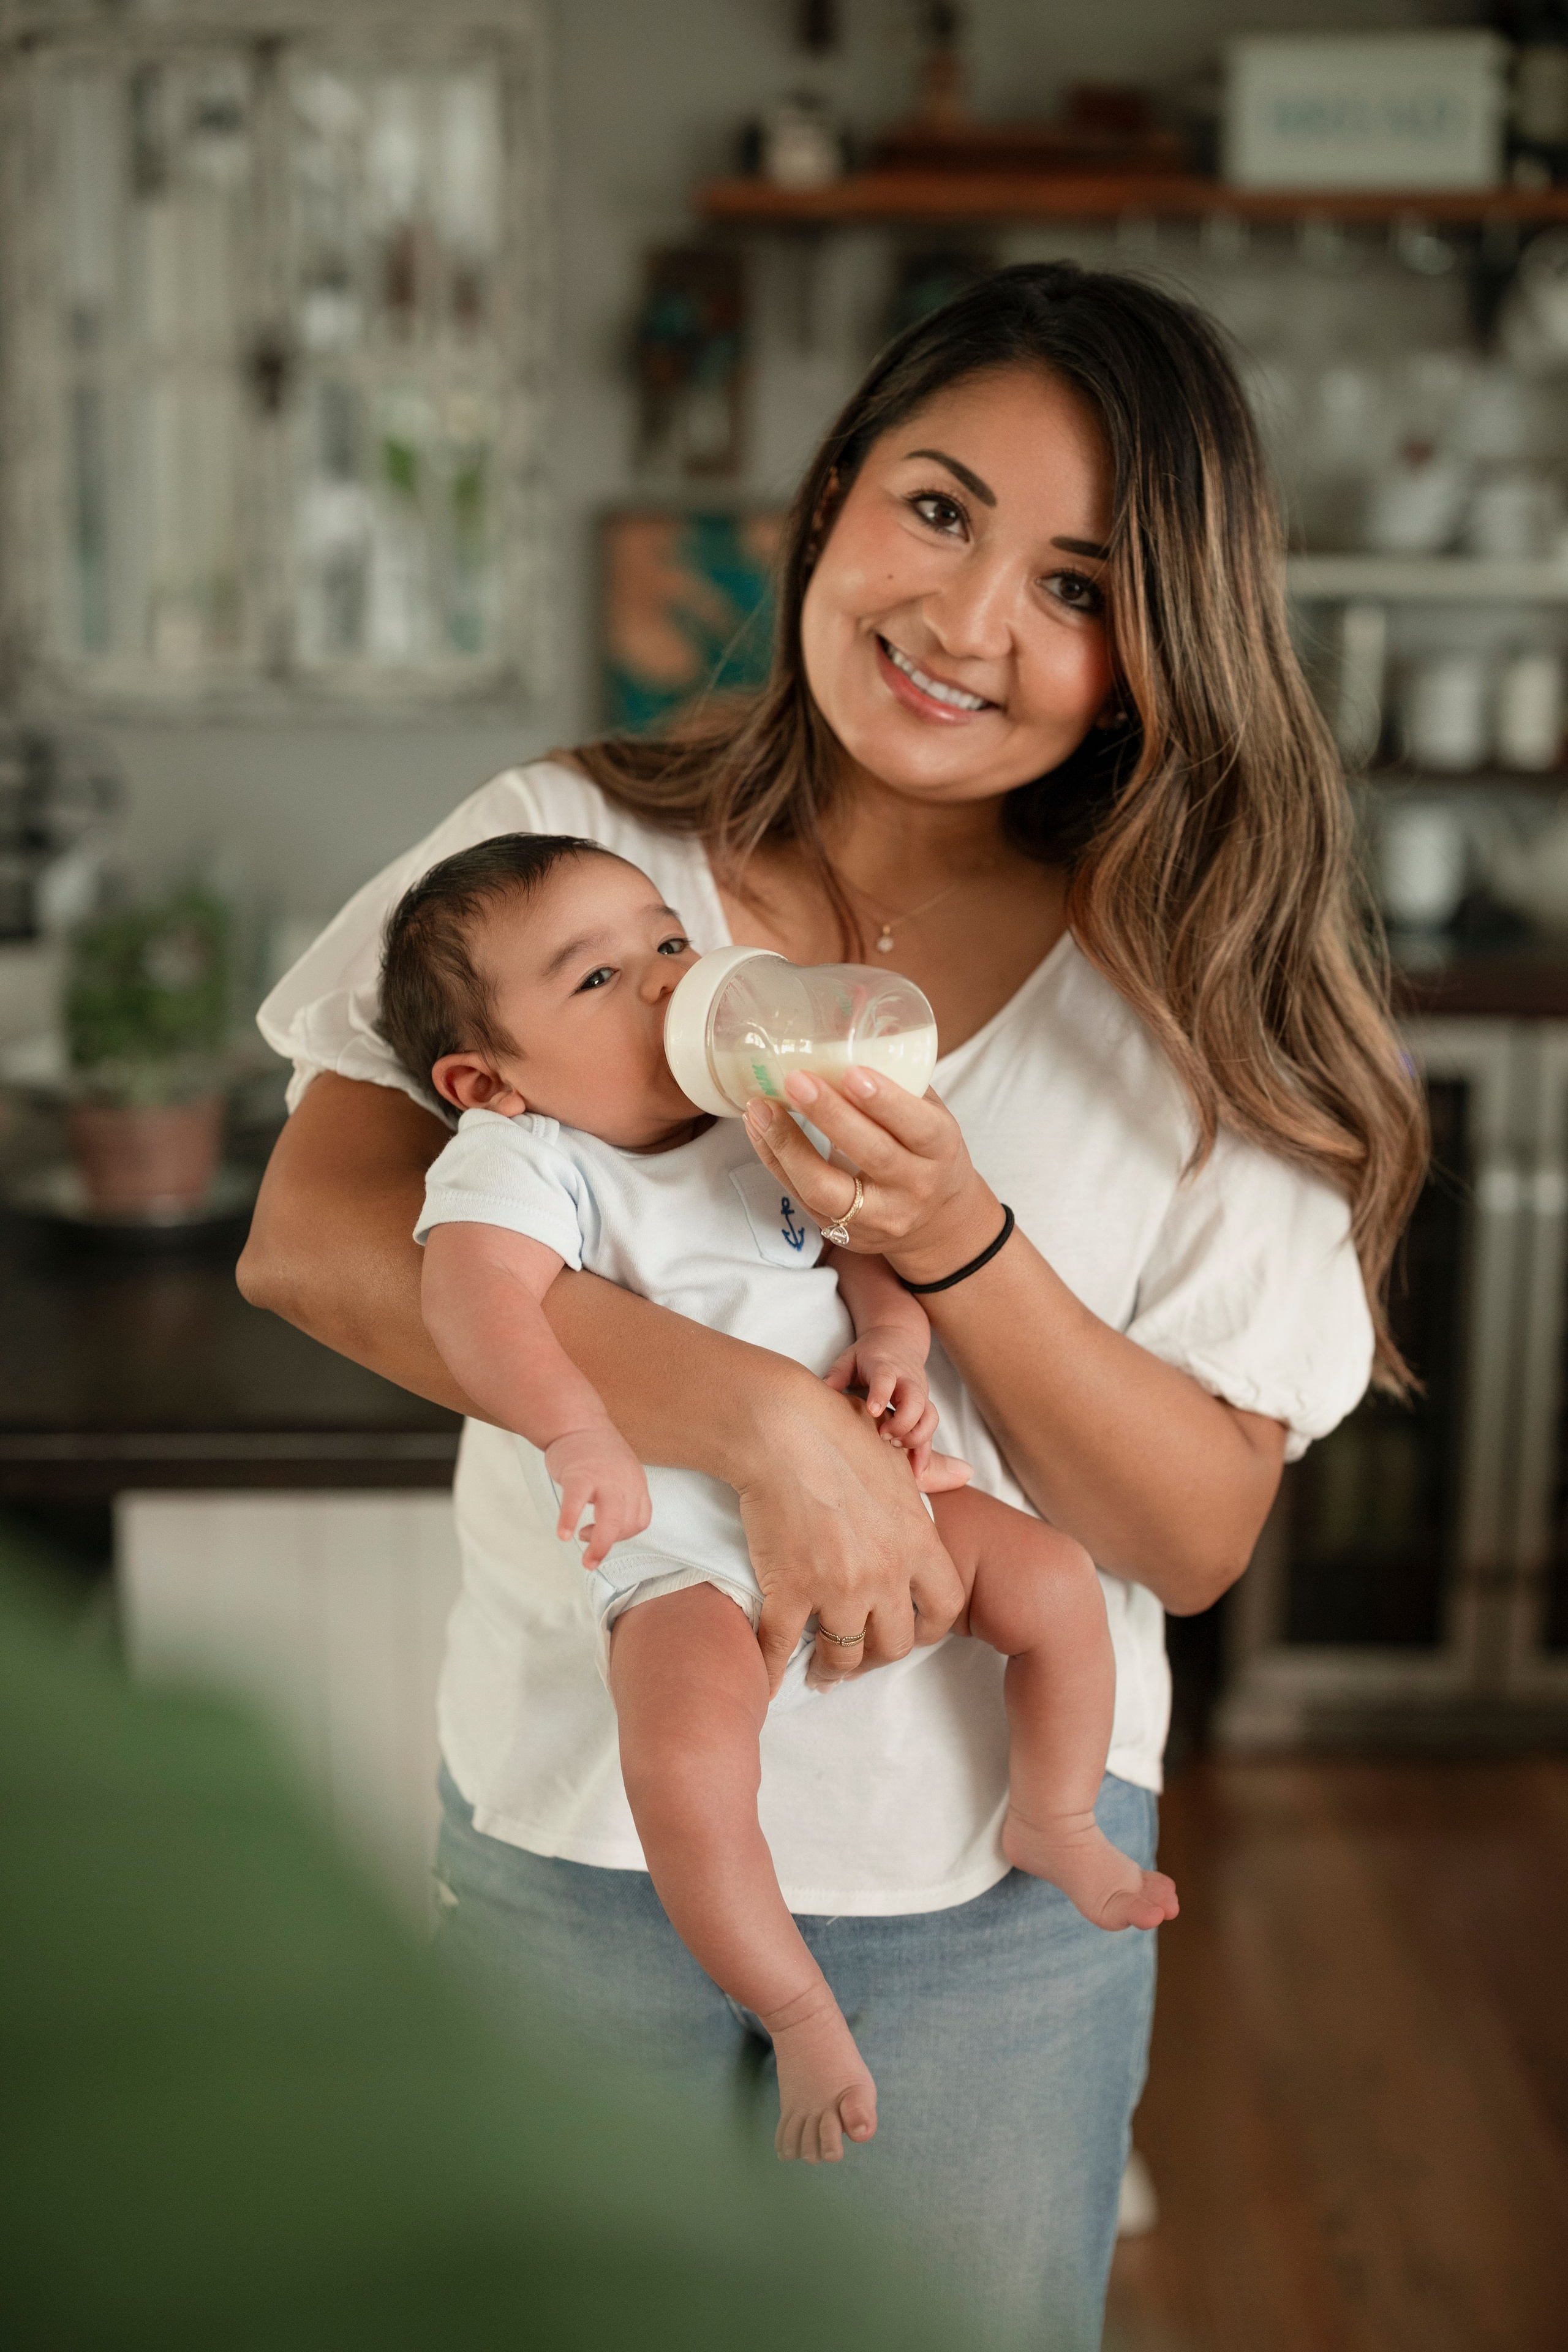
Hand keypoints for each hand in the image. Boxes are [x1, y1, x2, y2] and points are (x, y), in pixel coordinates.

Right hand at [544, 1427, 651, 1572]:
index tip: (603, 1535)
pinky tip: (563, 1534)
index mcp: (636, 1482)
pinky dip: (570, 1520)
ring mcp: (604, 1477)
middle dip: (610, 1546)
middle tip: (592, 1561)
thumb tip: (605, 1532)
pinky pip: (576, 1502)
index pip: (640, 1519)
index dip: (623, 1535)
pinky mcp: (580, 1473)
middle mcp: (625, 1481)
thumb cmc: (594, 1453)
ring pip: (611, 1518)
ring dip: (599, 1544)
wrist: (576, 1422)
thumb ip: (619, 1499)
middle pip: (628, 1523)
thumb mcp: (619, 1474)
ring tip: (586, 1558)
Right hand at [734, 1380, 965, 1693]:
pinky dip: (772, 1668)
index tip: (910, 1631)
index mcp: (916, 1542)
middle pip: (895, 1643)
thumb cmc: (839, 1433)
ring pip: (844, 1655)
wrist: (783, 1430)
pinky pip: (780, 1646)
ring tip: (821, 1671)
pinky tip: (769, 1678)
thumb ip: (932, 1476)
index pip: (946, 1608)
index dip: (930, 1628)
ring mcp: (837, 1587)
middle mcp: (885, 1574)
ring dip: (832, 1668)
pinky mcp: (789, 1589)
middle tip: (860, 1655)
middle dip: (877, 1655)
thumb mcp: (896, 1457)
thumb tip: (965, 1471)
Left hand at [744, 1071, 1002, 1287]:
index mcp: (940, 1150)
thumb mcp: (929, 1115)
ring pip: (826, 1187)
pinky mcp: (843, 1233)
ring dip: (788, 1145)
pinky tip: (759, 1127)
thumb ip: (899, 1077)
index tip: (853, 1073)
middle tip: (796, 1080)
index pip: (918, 1127)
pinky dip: (775, 1160)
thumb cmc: (926, 1152)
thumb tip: (852, 1009)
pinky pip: (800, 1196)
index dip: (886, 1102)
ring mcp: (876, 1217)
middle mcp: (913, 1187)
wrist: (937, 1222)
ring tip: (761, 1107)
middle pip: (871, 1155)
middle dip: (830, 1116)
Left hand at [823, 1323, 931, 1443]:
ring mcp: (921, 1395)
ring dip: (915, 1438)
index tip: (872, 1411)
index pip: (886, 1379)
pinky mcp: (925, 1409)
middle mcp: (908, 1381)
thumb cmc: (870, 1353)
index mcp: (885, 1367)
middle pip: (916, 1402)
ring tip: (893, 1449)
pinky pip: (931, 1432)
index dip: (881, 1394)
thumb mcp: (850, 1357)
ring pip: (930, 1418)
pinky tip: (915, 1473)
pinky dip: (925, 1453)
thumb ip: (837, 1374)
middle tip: (883, 1435)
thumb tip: (822, 1392)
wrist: (901, 1341)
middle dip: (902, 1423)